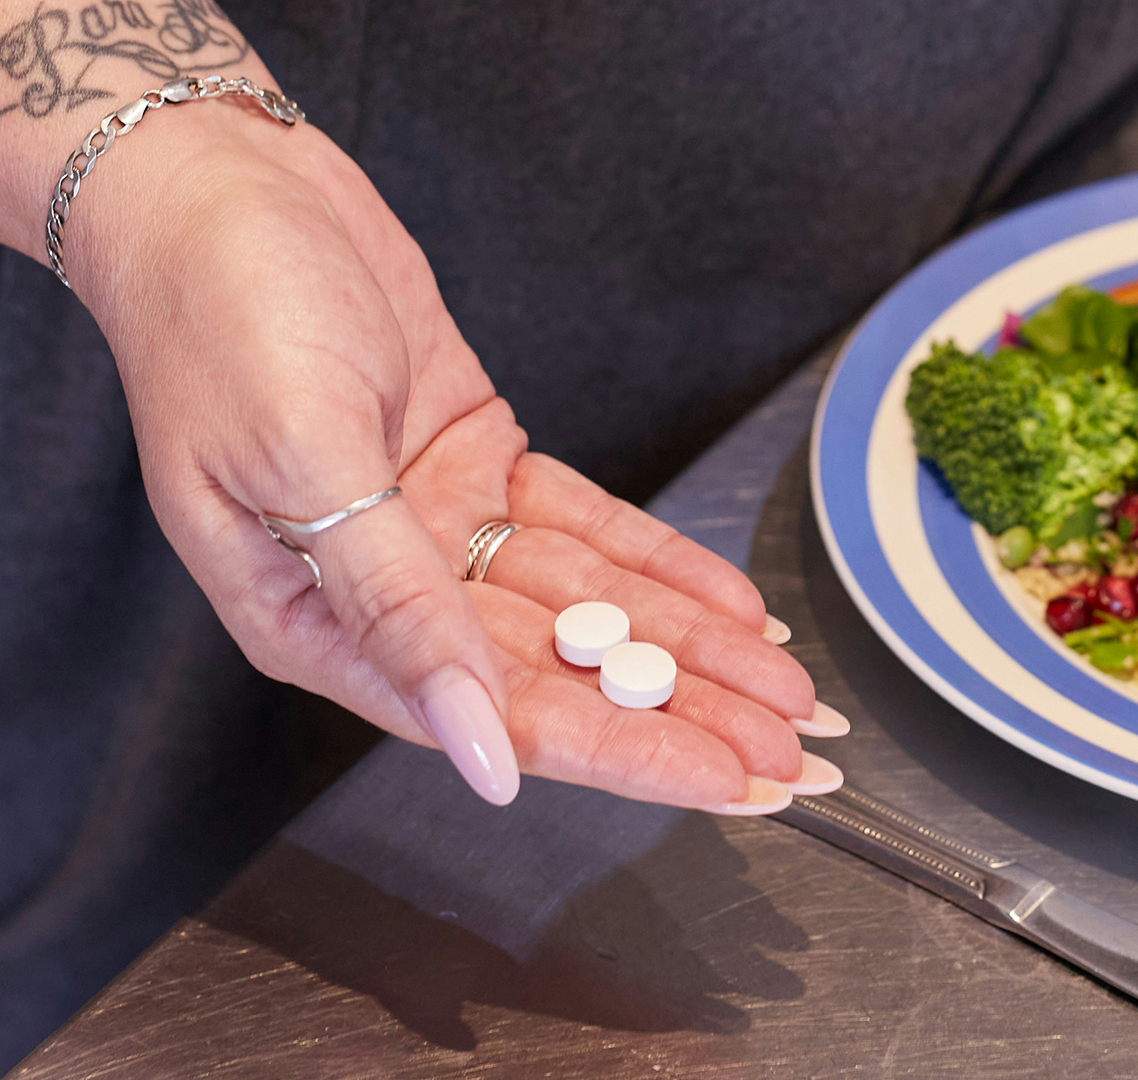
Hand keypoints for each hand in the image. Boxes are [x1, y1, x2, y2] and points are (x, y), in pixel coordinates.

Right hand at [57, 103, 834, 809]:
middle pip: (562, 674)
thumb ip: (396, 608)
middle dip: (684, 714)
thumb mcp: (304, 463)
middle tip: (791, 756)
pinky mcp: (477, 462)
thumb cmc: (221, 316)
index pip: (500, 715)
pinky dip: (661, 566)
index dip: (624, 753)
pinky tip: (733, 607)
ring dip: (691, 650)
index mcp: (316, 623)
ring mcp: (439, 526)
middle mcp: (385, 592)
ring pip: (588, 607)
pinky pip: (587, 529)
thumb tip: (477, 750)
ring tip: (786, 691)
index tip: (721, 784)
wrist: (220, 186)